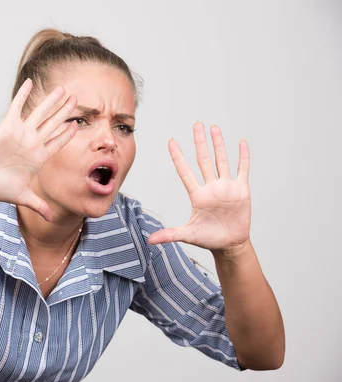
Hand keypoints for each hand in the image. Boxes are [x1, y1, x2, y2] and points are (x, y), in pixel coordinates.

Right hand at [0, 79, 77, 220]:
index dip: (68, 134)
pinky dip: (23, 95)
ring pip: (41, 113)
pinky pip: (17, 107)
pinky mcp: (8, 126)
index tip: (77, 126)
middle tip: (77, 100)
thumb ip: (38, 205)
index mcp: (38, 157)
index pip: (58, 143)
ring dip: (52, 101)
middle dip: (65, 112)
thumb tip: (49, 218)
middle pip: (53, 124)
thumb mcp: (22, 197)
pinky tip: (30, 82)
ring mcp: (21, 133)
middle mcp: (32, 142)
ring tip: (63, 90)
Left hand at [148, 122, 250, 252]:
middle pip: (203, 160)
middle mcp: (210, 187)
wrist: (230, 244)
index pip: (185, 171)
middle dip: (200, 142)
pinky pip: (242, 169)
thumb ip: (170, 235)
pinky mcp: (241, 190)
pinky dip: (243, 156)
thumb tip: (150, 241)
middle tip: (196, 125)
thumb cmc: (208, 239)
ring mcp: (226, 187)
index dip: (178, 157)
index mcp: (197, 195)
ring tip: (214, 128)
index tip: (171, 141)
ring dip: (218, 144)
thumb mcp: (187, 235)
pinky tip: (242, 142)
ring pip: (221, 160)